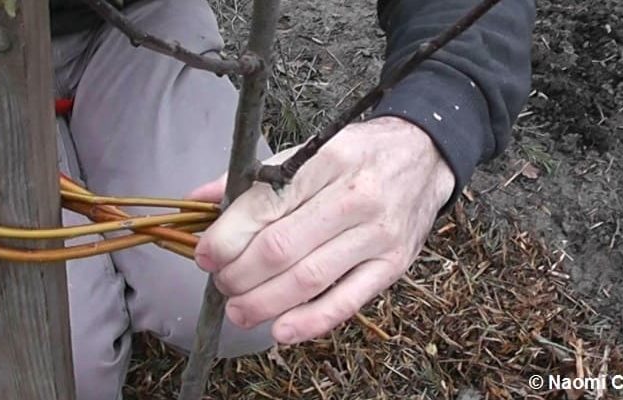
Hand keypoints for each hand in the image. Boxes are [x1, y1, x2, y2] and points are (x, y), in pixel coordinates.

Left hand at [190, 116, 453, 343]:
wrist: (425, 155)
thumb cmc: (357, 155)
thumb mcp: (309, 150)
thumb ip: (253, 178)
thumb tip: (197, 201)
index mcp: (326, 160)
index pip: (264, 205)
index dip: (226, 238)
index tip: (205, 256)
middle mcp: (354, 196)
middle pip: (281, 248)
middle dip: (239, 274)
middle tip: (222, 284)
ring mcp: (377, 234)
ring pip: (309, 279)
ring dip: (264, 302)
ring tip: (239, 311)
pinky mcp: (394, 264)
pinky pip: (347, 301)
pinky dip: (310, 321)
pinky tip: (280, 329)